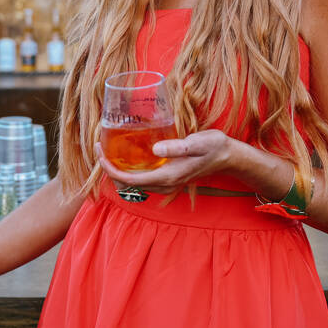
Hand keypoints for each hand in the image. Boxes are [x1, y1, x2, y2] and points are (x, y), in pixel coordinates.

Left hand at [98, 129, 235, 193]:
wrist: (228, 157)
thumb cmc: (213, 147)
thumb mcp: (197, 142)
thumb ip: (177, 147)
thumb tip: (155, 149)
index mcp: (167, 176)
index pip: (129, 179)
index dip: (110, 168)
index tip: (100, 151)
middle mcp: (164, 184)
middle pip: (128, 185)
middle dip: (110, 170)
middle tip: (100, 149)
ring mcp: (167, 184)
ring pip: (134, 185)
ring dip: (119, 172)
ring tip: (109, 153)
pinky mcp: (169, 179)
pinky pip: (143, 181)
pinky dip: (130, 172)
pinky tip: (128, 158)